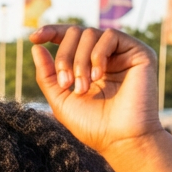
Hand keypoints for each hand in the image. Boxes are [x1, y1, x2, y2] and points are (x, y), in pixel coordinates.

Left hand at [29, 25, 160, 157]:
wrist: (121, 139)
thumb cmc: (93, 125)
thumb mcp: (60, 100)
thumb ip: (47, 75)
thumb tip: (35, 47)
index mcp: (88, 65)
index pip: (69, 38)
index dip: (51, 32)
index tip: (33, 39)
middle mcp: (106, 56)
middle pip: (76, 33)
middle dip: (65, 56)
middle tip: (66, 84)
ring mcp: (122, 53)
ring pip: (90, 33)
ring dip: (80, 60)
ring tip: (83, 87)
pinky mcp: (139, 52)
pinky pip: (111, 35)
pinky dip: (97, 54)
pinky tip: (98, 76)